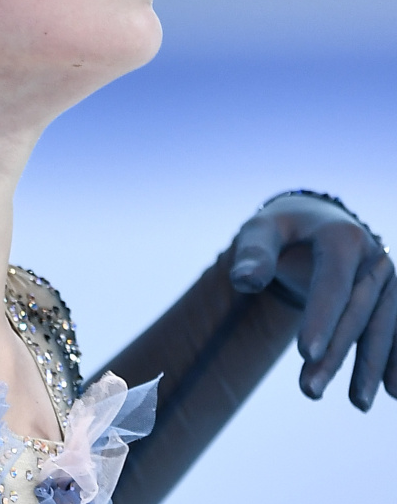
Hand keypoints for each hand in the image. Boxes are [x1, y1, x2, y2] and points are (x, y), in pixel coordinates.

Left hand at [230, 192, 395, 409]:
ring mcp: (388, 278)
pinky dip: (395, 360)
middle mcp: (373, 256)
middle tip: (310, 391)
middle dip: (336, 353)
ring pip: (381, 327)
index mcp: (341, 237)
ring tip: (356, 403)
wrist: (316, 221)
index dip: (320, 318)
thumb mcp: (260, 231)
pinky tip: (392, 392)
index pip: (332, 283)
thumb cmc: (281, 230)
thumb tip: (244, 280)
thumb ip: (253, 254)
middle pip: (357, 312)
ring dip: (370, 366)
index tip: (304, 355)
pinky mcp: (393, 296)